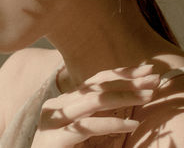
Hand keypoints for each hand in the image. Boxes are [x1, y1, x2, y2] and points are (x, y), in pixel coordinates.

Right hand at [31, 64, 159, 147]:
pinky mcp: (54, 139)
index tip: (146, 69)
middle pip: (96, 87)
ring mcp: (54, 121)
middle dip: (127, 81)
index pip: (95, 81)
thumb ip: (92, 111)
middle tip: (154, 78)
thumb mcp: (79, 125)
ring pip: (92, 101)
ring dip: (124, 97)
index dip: (121, 73)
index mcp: (64, 101)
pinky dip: (112, 124)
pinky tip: (131, 125)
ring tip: (148, 96)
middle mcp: (57, 106)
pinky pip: (87, 127)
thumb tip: (122, 94)